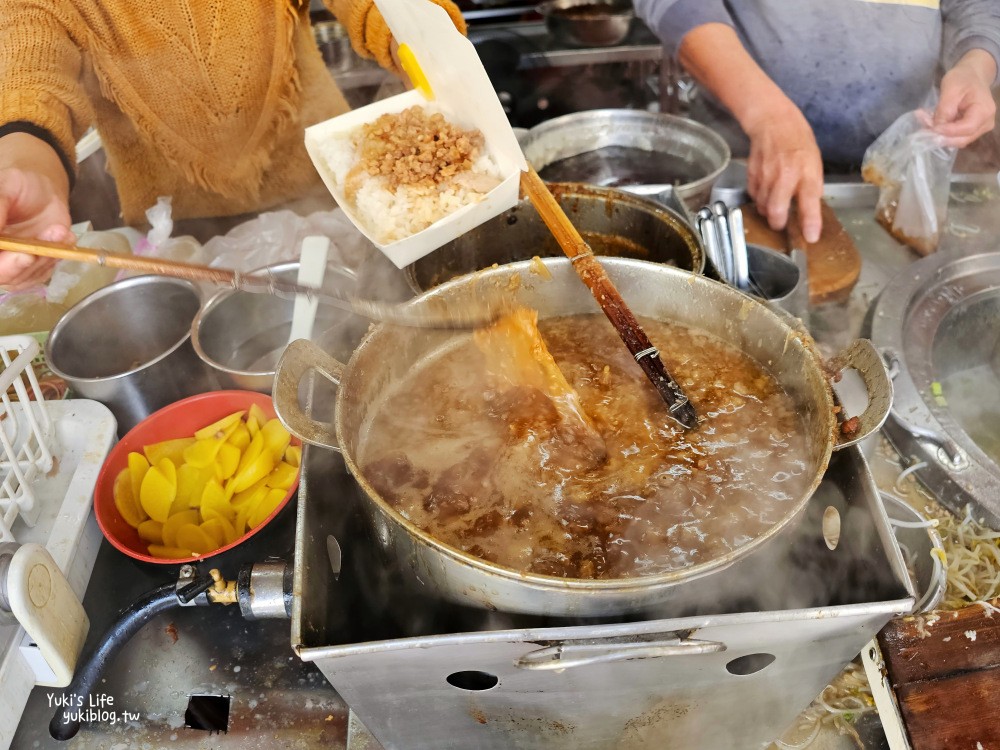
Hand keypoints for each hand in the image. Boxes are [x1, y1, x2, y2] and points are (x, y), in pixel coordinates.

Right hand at [0, 133, 72, 288]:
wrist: (43, 191)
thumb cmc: (20, 186)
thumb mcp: (7, 188)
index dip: (4, 263)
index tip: (22, 255)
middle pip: (4, 275)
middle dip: (21, 265)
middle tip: (35, 253)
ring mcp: (14, 263)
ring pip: (26, 275)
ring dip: (45, 256)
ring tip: (58, 231)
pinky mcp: (36, 266)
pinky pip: (45, 271)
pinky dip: (57, 255)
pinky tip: (64, 236)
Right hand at [743, 100, 823, 242]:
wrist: (773, 121)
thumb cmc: (798, 141)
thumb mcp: (814, 162)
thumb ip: (811, 186)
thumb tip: (808, 208)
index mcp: (806, 172)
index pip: (809, 202)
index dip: (810, 223)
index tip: (811, 237)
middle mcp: (785, 176)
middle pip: (776, 211)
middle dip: (778, 222)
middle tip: (782, 223)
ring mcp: (766, 176)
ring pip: (763, 206)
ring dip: (768, 211)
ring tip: (774, 205)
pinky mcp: (752, 175)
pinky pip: (754, 196)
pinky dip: (759, 199)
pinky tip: (765, 193)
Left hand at [933, 49, 997, 147]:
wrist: (972, 75)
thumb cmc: (963, 79)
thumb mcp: (951, 89)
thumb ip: (944, 110)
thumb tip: (936, 128)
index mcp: (984, 111)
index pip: (966, 129)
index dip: (947, 132)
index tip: (930, 127)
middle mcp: (985, 124)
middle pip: (961, 140)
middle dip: (941, 136)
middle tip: (923, 126)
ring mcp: (979, 129)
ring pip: (956, 141)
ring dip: (939, 135)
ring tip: (925, 122)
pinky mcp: (971, 131)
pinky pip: (955, 137)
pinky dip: (942, 133)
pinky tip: (931, 123)